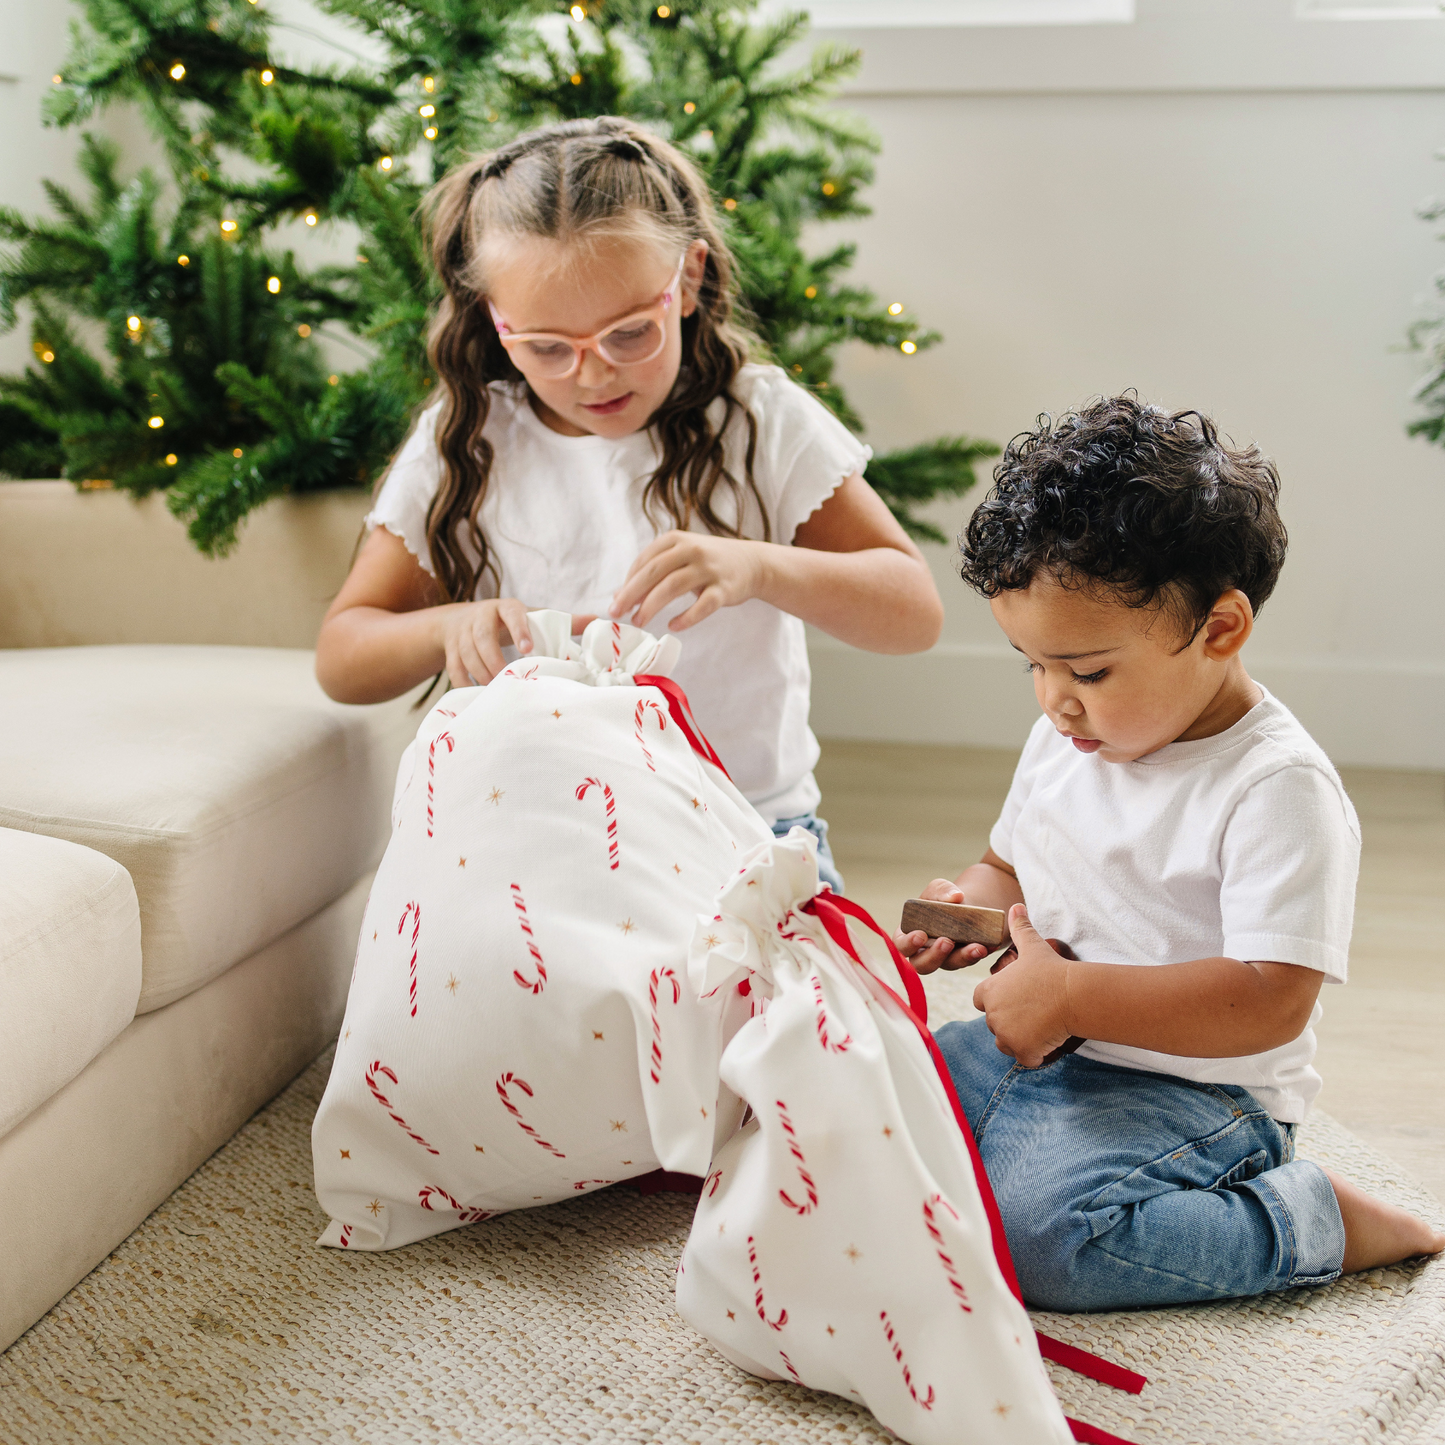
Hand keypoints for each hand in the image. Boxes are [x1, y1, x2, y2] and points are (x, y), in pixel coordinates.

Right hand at [434, 601, 590, 687]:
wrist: (463, 620)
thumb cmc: (508, 621)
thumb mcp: (531, 616)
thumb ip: (563, 620)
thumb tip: (596, 619)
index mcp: (504, 607)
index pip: (512, 614)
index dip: (519, 630)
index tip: (529, 650)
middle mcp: (480, 617)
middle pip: (482, 637)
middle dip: (494, 659)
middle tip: (508, 679)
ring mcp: (462, 633)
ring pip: (466, 654)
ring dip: (481, 674)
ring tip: (496, 691)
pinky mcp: (450, 648)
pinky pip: (453, 668)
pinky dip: (464, 683)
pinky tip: (477, 696)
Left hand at [610, 531, 766, 630]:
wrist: (752, 563)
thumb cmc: (708, 563)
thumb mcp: (680, 558)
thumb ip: (652, 572)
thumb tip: (619, 594)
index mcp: (676, 540)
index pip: (644, 562)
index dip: (627, 583)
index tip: (617, 602)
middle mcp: (691, 550)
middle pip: (654, 572)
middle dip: (631, 594)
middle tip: (617, 613)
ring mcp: (708, 569)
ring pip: (672, 587)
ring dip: (651, 606)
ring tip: (639, 621)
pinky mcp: (724, 589)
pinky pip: (702, 605)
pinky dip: (686, 617)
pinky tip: (673, 626)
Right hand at [893, 878, 1003, 975]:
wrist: (966, 905)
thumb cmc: (943, 898)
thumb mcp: (939, 889)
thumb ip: (942, 890)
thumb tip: (955, 897)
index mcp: (909, 934)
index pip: (901, 945)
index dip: (908, 943)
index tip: (921, 935)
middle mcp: (924, 952)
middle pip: (922, 964)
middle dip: (935, 956)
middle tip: (947, 942)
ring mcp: (944, 959)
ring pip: (949, 965)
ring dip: (963, 958)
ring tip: (977, 946)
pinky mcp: (963, 960)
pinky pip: (970, 960)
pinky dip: (980, 952)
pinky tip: (990, 944)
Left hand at [971, 904, 1074, 1066]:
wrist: (1074, 994)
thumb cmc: (1052, 970)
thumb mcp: (1032, 946)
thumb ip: (1019, 928)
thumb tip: (1015, 905)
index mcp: (988, 992)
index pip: (981, 1000)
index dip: (997, 999)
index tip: (1017, 995)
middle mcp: (992, 1016)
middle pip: (994, 1022)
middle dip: (1010, 1019)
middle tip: (1034, 1010)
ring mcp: (1007, 1035)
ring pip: (1006, 1041)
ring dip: (1019, 1037)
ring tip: (1040, 1023)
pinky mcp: (1023, 1051)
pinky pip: (1025, 1057)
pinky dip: (1034, 1053)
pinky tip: (1047, 1038)